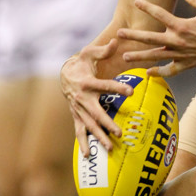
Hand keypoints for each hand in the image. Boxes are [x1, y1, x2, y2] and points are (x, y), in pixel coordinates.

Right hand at [60, 39, 133, 155]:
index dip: (117, 88)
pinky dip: (82, 144)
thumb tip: (117, 39)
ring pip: (89, 125)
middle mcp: (82, 98)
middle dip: (107, 123)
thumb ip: (104, 49)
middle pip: (96, 113)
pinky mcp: (77, 116)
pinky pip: (80, 131)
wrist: (64, 74)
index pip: (105, 86)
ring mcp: (78, 109)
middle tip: (119, 133)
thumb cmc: (82, 62)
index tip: (131, 92)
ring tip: (110, 148)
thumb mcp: (90, 52)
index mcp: (87, 82)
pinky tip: (88, 156)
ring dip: (99, 137)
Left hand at [117, 0, 195, 76]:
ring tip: (126, 57)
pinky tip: (149, 73)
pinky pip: (170, 70)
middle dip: (134, 36)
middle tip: (120, 34)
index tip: (136, 2)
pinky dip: (160, 72)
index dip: (147, 7)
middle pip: (151, 38)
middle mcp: (178, 41)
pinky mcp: (186, 64)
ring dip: (140, 57)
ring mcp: (181, 54)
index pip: (160, 15)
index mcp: (182, 26)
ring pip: (156, 56)